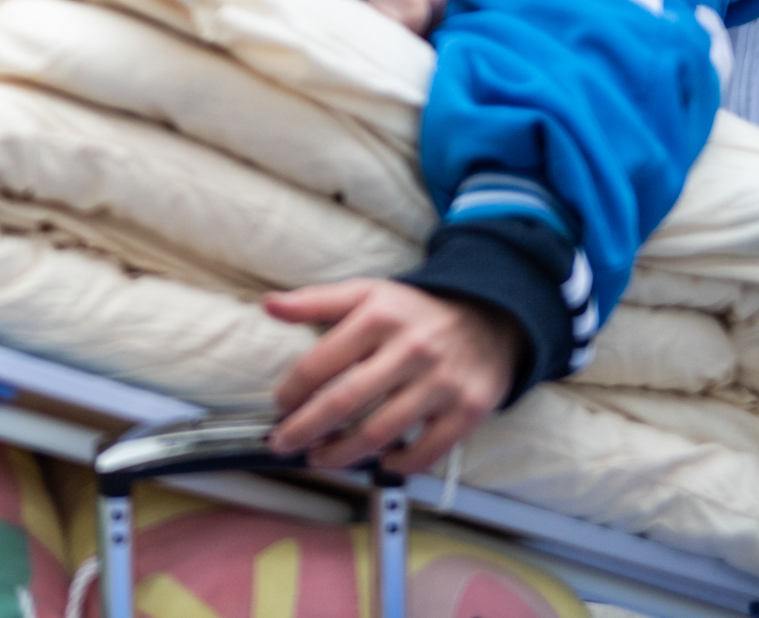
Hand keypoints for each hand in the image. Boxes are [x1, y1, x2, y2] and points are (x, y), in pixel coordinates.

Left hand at [265, 280, 516, 473]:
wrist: (489, 319)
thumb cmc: (414, 312)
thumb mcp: (366, 294)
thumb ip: (316, 301)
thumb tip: (269, 305)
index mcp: (378, 318)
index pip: (321, 362)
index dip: (293, 391)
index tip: (280, 406)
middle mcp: (410, 350)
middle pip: (345, 402)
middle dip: (306, 429)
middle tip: (283, 444)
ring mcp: (441, 383)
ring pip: (380, 432)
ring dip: (342, 453)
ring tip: (320, 458)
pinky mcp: (468, 410)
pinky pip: (427, 451)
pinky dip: (398, 464)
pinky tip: (379, 462)